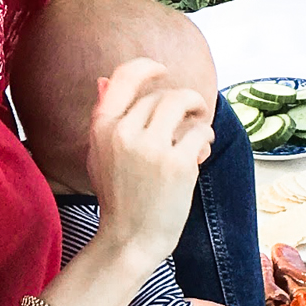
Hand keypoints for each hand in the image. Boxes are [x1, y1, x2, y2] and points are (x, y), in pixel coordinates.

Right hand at [85, 57, 211, 264]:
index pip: (125, 77)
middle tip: (191, 117)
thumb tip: (103, 80)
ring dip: (198, 109)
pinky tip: (202, 151)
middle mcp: (124, 133)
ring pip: (182, 103)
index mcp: (102, 128)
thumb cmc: (119, 196)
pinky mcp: (177, 164)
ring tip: (200, 127)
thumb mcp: (100, 154)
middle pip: (161, 95)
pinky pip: (200, 131)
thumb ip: (105, 117)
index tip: (163, 70)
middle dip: (182, 102)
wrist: (130, 239)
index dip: (147, 67)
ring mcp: (151, 148)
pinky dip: (205, 138)